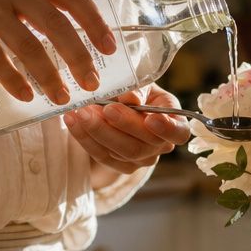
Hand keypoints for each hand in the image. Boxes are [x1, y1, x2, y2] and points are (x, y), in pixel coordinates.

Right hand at [0, 0, 113, 103]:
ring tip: (62, 98)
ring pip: (27, 44)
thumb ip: (39, 9)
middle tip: (92, 84)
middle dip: (79, 57)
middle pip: (55, 24)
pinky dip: (14, 79)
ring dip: (49, 76)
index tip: (111, 49)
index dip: (95, 23)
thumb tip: (84, 41)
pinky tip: (27, 97)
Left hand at [64, 85, 189, 173]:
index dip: (167, 129)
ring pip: (121, 152)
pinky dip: (84, 138)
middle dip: (122, 125)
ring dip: (98, 131)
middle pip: (144, 144)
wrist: (119, 105)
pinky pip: (102, 156)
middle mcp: (161, 145)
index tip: (151, 118)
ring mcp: (141, 159)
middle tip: (103, 107)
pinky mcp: (119, 166)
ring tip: (81, 111)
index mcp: (175, 122)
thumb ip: (137, 90)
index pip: (179, 133)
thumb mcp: (141, 84)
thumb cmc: (136, 91)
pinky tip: (72, 120)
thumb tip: (129, 97)